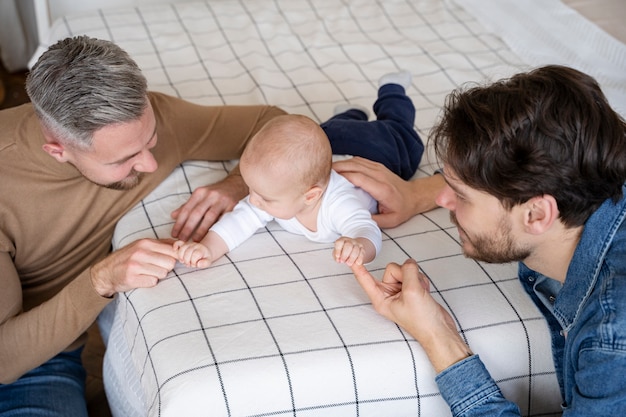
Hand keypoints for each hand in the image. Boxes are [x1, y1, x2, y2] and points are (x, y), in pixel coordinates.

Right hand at [90, 239, 177, 297]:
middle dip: (166, 267)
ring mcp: (135, 266)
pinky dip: (150, 282)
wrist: (105, 272)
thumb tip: (182, 243)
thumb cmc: (128, 258)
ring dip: (158, 275)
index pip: (173, 251)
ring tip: (147, 272)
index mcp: (145, 243)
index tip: (170, 261)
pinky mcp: (132, 278)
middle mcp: (140, 252)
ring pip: (163, 274)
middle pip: (170, 263)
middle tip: (156, 268)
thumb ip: (163, 244)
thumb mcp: (143, 245)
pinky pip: (153, 282)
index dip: (175, 257)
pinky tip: (142, 279)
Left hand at [170, 172, 247, 241]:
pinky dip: (217, 227)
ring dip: (201, 230)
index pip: (186, 209)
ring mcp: (222, 200)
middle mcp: (210, 195)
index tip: (174, 234)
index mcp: (200, 192)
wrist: (236, 184)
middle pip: (196, 213)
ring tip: (195, 241)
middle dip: (188, 228)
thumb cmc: (216, 193)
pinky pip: (223, 219)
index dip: (179, 223)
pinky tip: (211, 235)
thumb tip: (173, 216)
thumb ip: (187, 206)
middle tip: (182, 240)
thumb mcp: (200, 196)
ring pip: (209, 217)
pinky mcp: (232, 206)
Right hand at [173, 240, 211, 267]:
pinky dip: (175, 245)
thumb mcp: (208, 262)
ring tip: (183, 261)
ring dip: (181, 257)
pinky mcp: (184, 244)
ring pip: (182, 249)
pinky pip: (178, 242)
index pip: (195, 255)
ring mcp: (189, 244)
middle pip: (188, 252)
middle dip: (187, 261)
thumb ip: (205, 263)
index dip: (193, 262)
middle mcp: (195, 245)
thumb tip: (198, 264)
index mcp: (201, 249)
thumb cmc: (205, 258)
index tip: (194, 265)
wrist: (204, 251)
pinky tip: (175, 250)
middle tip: (189, 265)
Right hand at [333, 157, 443, 227]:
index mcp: (382, 189)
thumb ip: (373, 220)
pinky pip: (359, 160)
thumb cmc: (402, 209)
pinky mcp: (377, 166)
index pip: (359, 178)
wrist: (414, 196)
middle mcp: (380, 175)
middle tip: (321, 173)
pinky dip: (347, 163)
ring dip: (340, 164)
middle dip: (337, 168)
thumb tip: (355, 220)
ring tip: (326, 171)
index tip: (329, 179)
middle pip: (355, 166)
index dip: (343, 176)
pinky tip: (338, 168)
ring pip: (355, 161)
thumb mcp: (390, 221)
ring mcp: (379, 168)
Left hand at [333, 237, 365, 265]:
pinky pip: (362, 253)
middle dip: (345, 254)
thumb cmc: (343, 252)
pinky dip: (359, 259)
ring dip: (352, 258)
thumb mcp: (337, 253)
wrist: (352, 250)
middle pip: (348, 245)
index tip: (337, 256)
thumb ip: (337, 257)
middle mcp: (350, 241)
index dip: (338, 250)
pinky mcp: (362, 248)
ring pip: (356, 250)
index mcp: (342, 240)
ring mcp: (357, 244)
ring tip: (349, 264)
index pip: (339, 242)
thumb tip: (338, 260)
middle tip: (342, 261)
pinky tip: (357, 263)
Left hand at [350, 259, 470, 372]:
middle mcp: (388, 294)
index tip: (349, 257)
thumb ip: (408, 272)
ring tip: (421, 292)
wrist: (439, 331)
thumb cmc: (422, 320)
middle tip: (413, 288)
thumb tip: (409, 262)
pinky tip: (425, 291)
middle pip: (391, 269)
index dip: (358, 267)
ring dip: (416, 278)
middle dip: (405, 274)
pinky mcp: (411, 289)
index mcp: (381, 298)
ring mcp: (400, 291)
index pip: (365, 279)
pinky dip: (421, 280)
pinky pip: (414, 275)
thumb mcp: (412, 292)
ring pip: (404, 270)